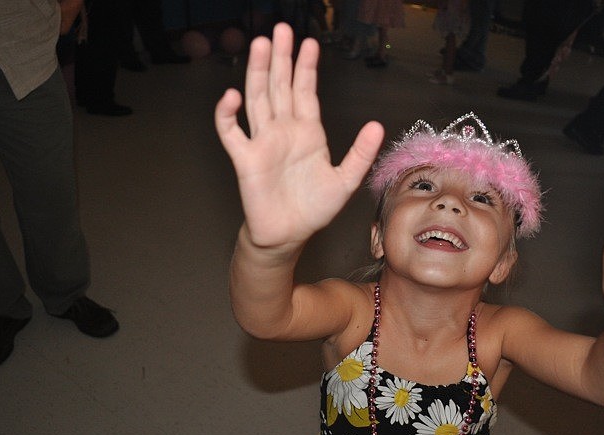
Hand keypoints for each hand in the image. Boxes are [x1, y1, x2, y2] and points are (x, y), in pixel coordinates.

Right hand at [215, 24, 384, 248]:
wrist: (289, 235)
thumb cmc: (314, 209)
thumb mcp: (345, 181)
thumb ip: (360, 153)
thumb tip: (376, 125)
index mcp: (308, 133)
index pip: (305, 92)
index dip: (306, 68)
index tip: (308, 42)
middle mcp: (284, 131)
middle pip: (279, 86)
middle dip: (280, 58)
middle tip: (280, 30)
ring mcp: (263, 142)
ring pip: (257, 99)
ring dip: (257, 72)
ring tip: (260, 44)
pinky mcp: (246, 159)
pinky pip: (231, 132)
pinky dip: (227, 115)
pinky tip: (231, 95)